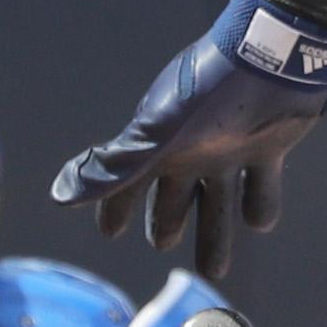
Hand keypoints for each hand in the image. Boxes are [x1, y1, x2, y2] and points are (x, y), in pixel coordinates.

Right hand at [51, 0, 326, 280]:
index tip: (110, 232)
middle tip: (163, 245)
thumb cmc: (207, 92)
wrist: (268, 56)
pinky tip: (258, 220)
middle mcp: (193, 151)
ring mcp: (230, 149)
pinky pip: (262, 185)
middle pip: (175, 198)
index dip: (117, 208)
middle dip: (167, 222)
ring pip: (218, 204)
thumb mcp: (157, 133)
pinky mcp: (268, 146)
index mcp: (163, 146)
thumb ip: (114, 168)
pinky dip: (260, 205)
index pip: (130, 184)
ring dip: (215, 235)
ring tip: (214, 269)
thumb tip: (58, 196)